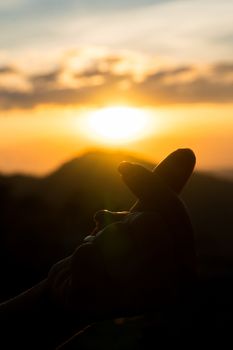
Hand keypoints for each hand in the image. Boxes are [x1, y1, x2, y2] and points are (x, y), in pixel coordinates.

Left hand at [48, 149, 195, 321]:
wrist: (79, 292)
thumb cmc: (116, 253)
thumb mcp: (140, 218)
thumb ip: (164, 188)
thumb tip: (188, 151)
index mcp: (185, 268)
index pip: (173, 214)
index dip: (151, 186)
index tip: (123, 167)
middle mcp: (170, 288)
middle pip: (147, 223)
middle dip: (120, 222)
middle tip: (108, 234)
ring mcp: (140, 300)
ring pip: (117, 237)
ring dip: (100, 239)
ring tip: (100, 259)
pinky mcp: (104, 304)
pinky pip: (89, 255)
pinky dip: (82, 256)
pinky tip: (84, 275)